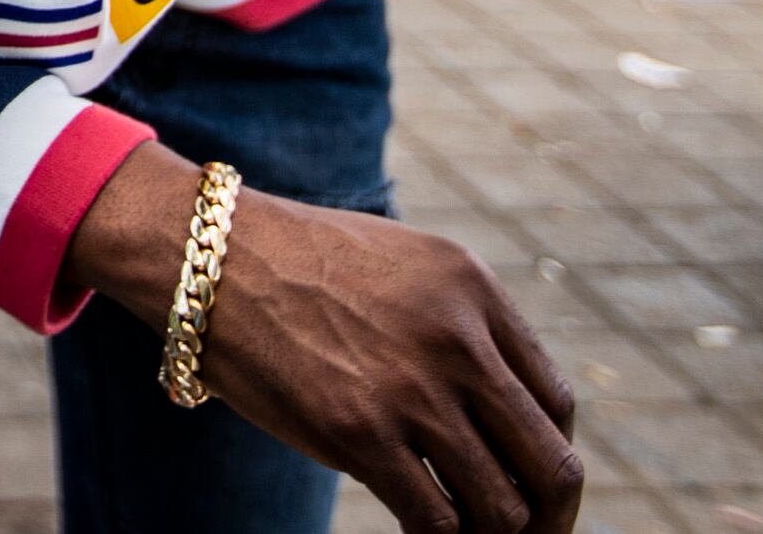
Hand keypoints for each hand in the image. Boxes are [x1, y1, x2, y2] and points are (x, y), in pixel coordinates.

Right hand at [71, 146, 580, 533]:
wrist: (207, 255)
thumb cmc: (298, 264)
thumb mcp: (402, 265)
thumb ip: (460, 324)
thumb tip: (498, 409)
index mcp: (473, 290)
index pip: (556, 404)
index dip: (549, 457)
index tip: (529, 484)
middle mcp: (457, 339)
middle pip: (550, 464)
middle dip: (548, 519)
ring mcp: (411, 389)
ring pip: (500, 507)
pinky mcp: (359, 434)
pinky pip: (435, 522)